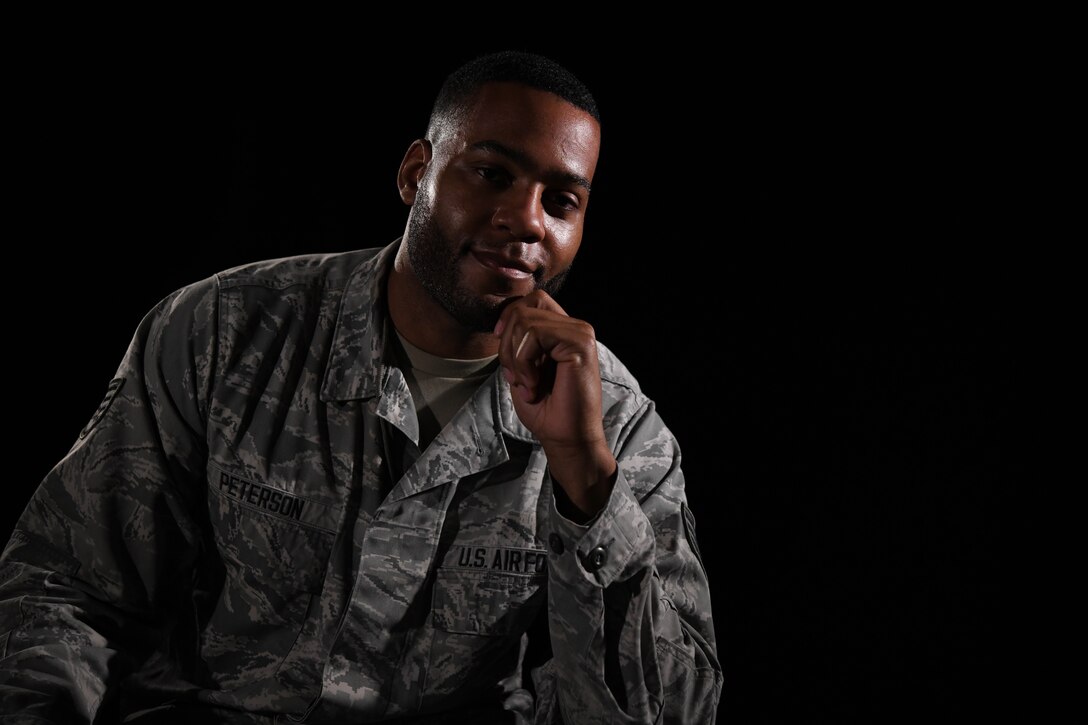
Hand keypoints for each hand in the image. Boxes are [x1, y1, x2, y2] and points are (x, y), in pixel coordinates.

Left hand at [493, 291, 616, 517]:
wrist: (565, 438)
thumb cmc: (546, 409)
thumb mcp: (522, 368)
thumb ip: (517, 342)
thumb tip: (501, 323)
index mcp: (562, 330)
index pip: (529, 301)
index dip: (508, 321)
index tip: (506, 357)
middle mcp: (574, 326)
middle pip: (523, 307)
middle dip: (506, 343)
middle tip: (516, 377)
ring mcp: (580, 332)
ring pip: (524, 320)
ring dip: (515, 358)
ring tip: (527, 384)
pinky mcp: (580, 343)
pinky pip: (533, 335)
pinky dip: (524, 363)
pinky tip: (535, 385)